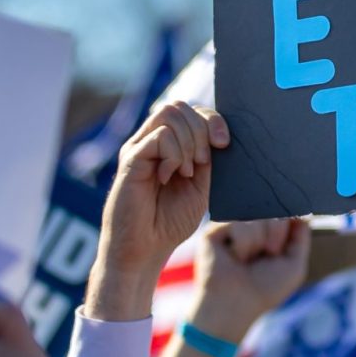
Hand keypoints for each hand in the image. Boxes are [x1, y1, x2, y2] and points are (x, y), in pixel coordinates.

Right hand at [84, 101, 228, 321]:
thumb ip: (208, 159)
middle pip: (180, 106)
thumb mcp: (201, 186)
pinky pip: (159, 137)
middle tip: (202, 163)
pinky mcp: (130, 159)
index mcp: (170, 145)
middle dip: (201, 130)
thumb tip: (220, 134)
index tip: (224, 144)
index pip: (192, 111)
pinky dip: (174, 155)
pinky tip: (169, 176)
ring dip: (188, 142)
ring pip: (169, 114)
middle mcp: (152, 141)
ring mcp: (139, 148)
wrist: (144, 250)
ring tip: (185, 171)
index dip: (212, 119)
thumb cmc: (170, 221)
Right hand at [189, 218, 311, 341]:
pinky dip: (242, 245)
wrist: (236, 303)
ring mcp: (235, 225)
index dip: (290, 225)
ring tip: (246, 260)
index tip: (284, 245)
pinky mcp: (216, 228)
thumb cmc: (266, 289)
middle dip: (276, 238)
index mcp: (272, 233)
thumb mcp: (294, 265)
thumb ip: (301, 238)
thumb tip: (302, 214)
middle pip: (276, 212)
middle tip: (266, 257)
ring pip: (258, 217)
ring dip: (258, 244)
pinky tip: (234, 257)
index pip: (288, 213)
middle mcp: (254, 226)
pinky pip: (238, 222)